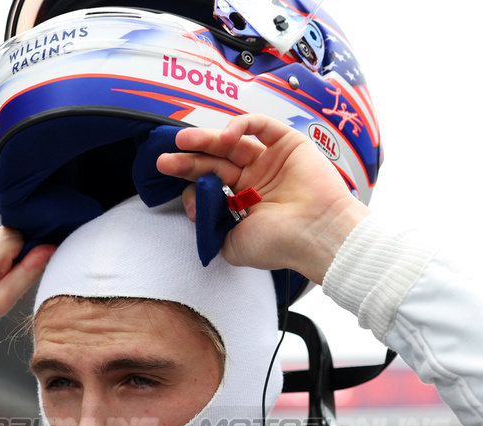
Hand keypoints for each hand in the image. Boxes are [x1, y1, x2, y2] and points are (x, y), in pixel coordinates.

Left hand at [155, 114, 368, 282]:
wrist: (316, 234)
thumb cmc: (281, 244)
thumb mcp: (233, 244)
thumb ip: (209, 226)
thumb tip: (192, 203)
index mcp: (244, 202)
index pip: (210, 184)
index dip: (191, 181)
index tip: (177, 185)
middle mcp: (255, 180)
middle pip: (216, 161)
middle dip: (189, 159)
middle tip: (166, 160)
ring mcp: (270, 161)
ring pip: (233, 142)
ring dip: (208, 139)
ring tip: (184, 141)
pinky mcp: (288, 143)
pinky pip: (260, 125)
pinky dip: (241, 125)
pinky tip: (226, 136)